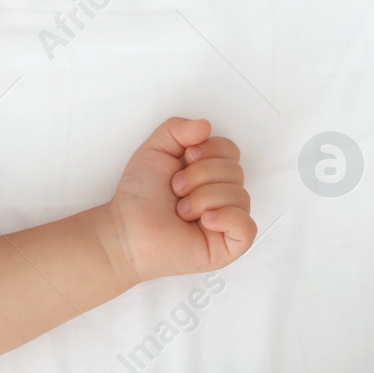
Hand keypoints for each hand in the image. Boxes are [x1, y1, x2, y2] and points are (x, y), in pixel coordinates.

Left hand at [98, 117, 255, 285]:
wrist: (125, 230)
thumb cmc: (139, 196)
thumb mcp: (155, 149)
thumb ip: (177, 129)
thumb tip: (206, 126)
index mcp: (210, 173)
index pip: (231, 150)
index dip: (209, 150)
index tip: (185, 160)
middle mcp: (222, 196)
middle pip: (236, 171)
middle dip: (200, 176)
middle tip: (176, 190)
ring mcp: (226, 222)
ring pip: (240, 196)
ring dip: (203, 199)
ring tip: (181, 211)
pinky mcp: (227, 246)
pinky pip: (247, 227)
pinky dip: (226, 218)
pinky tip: (204, 221)